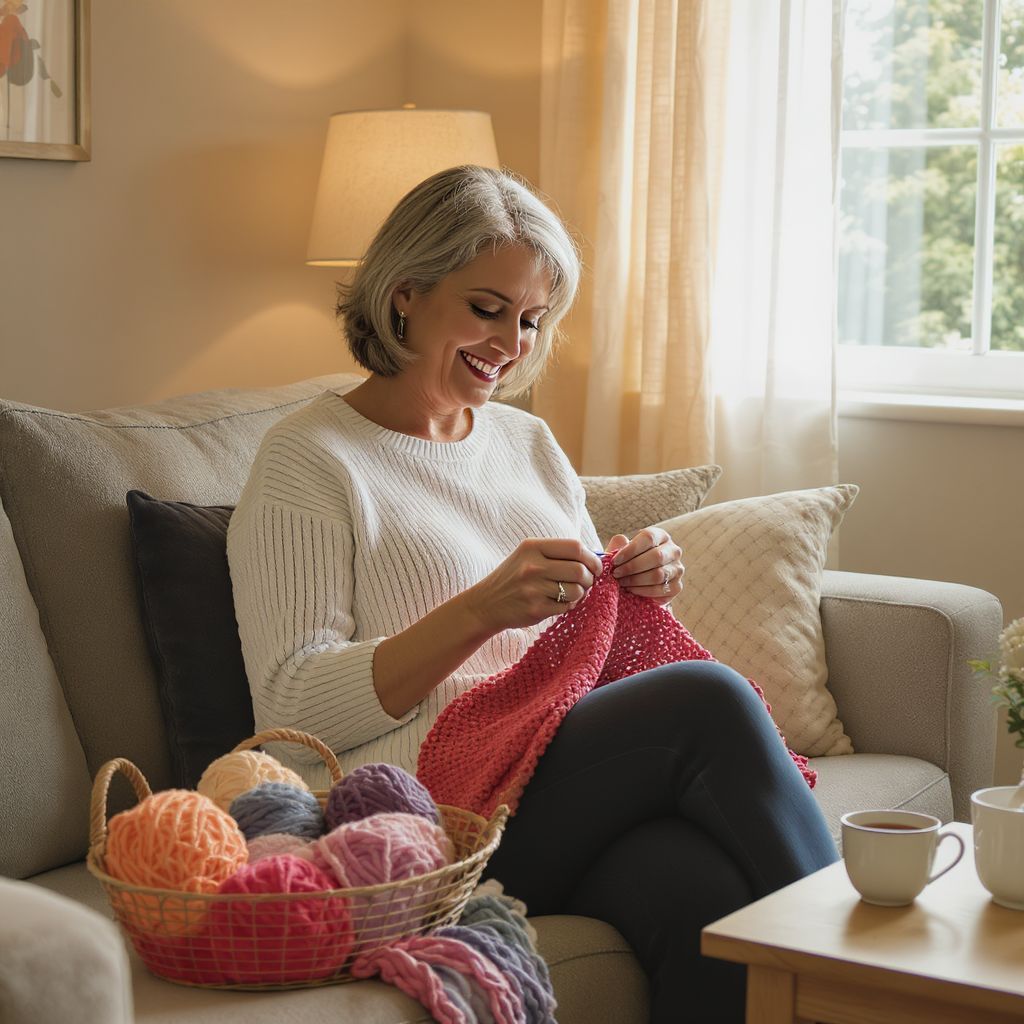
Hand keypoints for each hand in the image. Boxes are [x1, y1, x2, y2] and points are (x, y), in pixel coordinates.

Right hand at [465, 538, 604, 633]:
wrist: (486, 604)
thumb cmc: (514, 578)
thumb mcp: (528, 555)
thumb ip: (556, 553)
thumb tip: (595, 558)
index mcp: (532, 547)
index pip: (575, 547)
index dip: (592, 558)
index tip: (595, 567)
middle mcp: (532, 566)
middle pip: (579, 570)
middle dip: (589, 578)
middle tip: (586, 582)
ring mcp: (533, 588)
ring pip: (576, 591)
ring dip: (580, 594)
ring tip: (570, 593)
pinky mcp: (535, 609)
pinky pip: (566, 607)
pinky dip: (568, 606)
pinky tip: (557, 603)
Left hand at [607, 528, 683, 605]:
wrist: (638, 582)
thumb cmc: (629, 562)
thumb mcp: (622, 551)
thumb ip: (619, 545)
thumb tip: (620, 539)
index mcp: (661, 536)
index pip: (649, 538)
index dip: (630, 549)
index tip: (615, 560)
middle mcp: (673, 551)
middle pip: (656, 556)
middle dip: (632, 567)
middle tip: (616, 573)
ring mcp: (677, 569)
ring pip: (658, 574)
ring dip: (636, 580)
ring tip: (622, 582)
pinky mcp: (677, 586)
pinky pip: (660, 589)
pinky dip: (643, 591)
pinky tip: (631, 590)